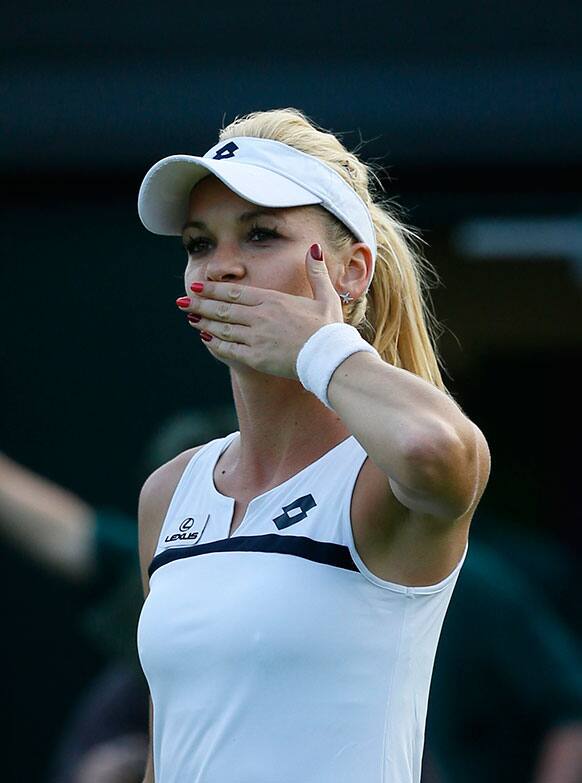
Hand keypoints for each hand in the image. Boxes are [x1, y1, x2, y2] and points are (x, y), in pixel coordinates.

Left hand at [176, 244, 343, 377]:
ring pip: (222, 328)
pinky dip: (215, 344)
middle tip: (181, 302)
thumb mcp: (326, 296)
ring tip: (190, 318)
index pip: (235, 293)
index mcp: (273, 301)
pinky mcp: (256, 358)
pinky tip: (206, 340)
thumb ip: (316, 272)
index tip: (198, 286)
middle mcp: (260, 317)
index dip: (213, 290)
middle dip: (200, 305)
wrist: (329, 357)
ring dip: (204, 323)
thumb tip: (314, 248)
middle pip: (223, 309)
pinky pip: (229, 350)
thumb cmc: (329, 328)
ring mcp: (256, 338)